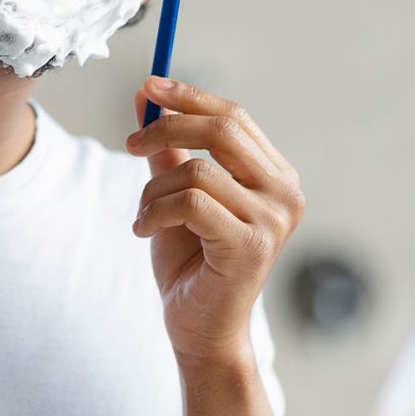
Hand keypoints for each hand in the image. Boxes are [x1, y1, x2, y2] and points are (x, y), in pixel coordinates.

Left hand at [125, 76, 305, 364]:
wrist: (200, 329)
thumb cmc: (192, 263)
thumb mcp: (176, 193)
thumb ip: (167, 146)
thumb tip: (145, 94)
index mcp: (275, 176)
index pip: (234, 117)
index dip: (189, 96)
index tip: (148, 86)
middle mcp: (284, 194)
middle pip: (222, 130)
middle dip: (167, 126)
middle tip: (130, 143)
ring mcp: (272, 221)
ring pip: (196, 171)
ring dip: (153, 190)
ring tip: (143, 215)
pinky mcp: (249, 246)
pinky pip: (189, 203)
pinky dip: (154, 212)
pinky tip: (143, 230)